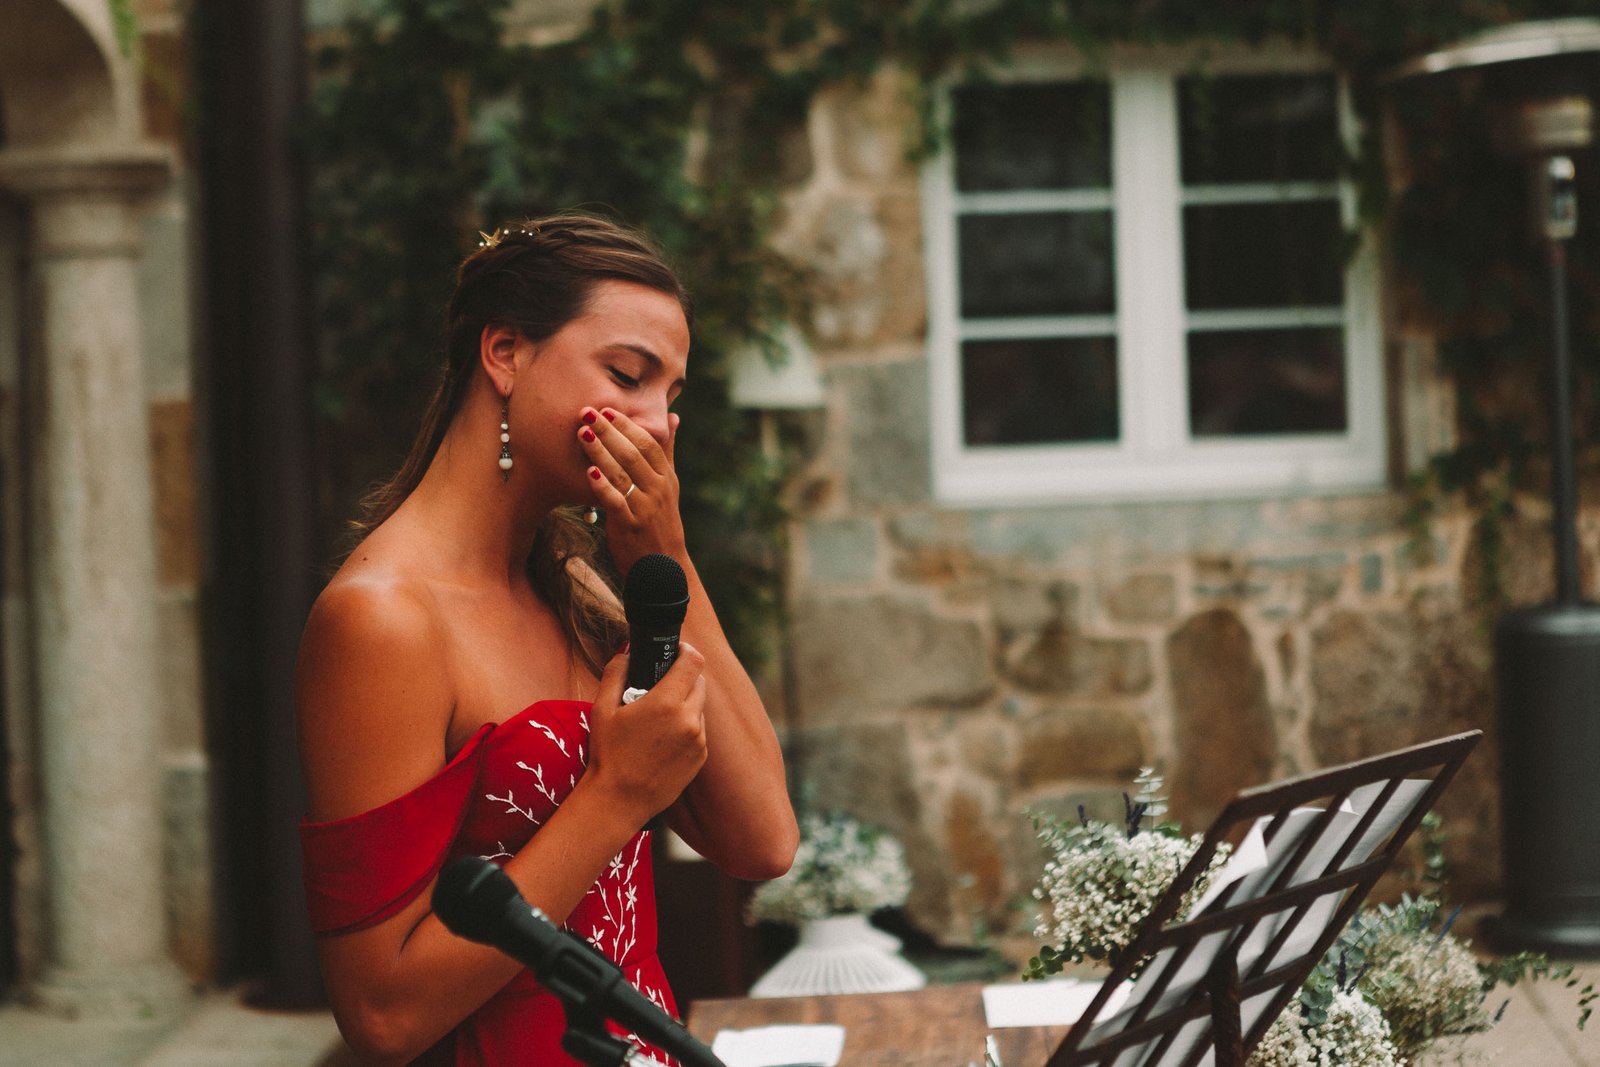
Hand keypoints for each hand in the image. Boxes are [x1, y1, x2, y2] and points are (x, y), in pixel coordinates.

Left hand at [579, 407, 684, 573]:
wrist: (663, 567)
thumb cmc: (660, 521)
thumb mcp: (670, 485)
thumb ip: (667, 451)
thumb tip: (674, 418)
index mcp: (666, 478)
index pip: (648, 444)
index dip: (627, 425)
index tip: (607, 409)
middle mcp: (658, 490)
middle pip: (633, 454)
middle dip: (610, 432)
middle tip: (588, 413)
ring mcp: (645, 508)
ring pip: (622, 474)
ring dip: (601, 452)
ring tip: (583, 433)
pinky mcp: (631, 526)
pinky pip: (616, 503)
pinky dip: (603, 487)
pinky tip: (589, 472)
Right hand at [585, 643, 706, 824]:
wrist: (619, 800)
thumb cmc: (607, 754)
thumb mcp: (602, 709)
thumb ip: (616, 672)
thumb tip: (628, 649)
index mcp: (666, 703)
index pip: (693, 661)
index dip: (686, 650)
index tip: (676, 651)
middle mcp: (689, 720)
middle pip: (699, 682)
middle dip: (684, 677)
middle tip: (661, 685)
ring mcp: (698, 740)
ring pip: (699, 708)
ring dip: (685, 705)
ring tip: (658, 719)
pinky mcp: (701, 758)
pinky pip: (698, 731)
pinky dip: (687, 728)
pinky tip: (663, 741)